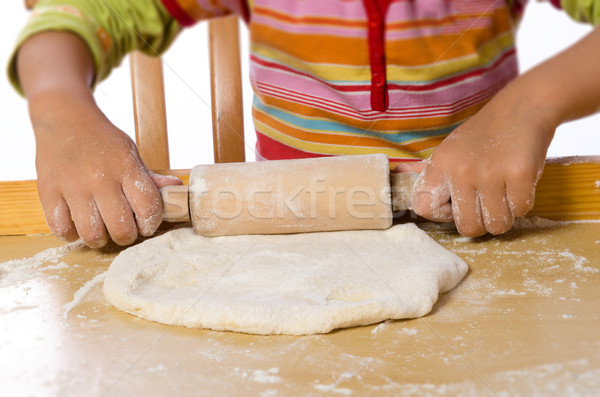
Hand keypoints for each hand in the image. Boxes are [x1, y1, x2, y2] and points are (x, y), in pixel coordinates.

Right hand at [31, 95, 180, 246]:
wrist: (64, 118)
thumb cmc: (102, 140)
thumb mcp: (130, 153)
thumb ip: (150, 177)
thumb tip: (177, 189)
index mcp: (125, 167)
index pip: (148, 207)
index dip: (151, 223)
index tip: (146, 223)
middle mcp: (100, 178)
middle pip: (121, 229)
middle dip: (127, 236)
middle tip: (124, 229)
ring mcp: (72, 186)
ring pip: (92, 234)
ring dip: (100, 239)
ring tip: (101, 229)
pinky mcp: (48, 191)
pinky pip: (61, 228)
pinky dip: (71, 233)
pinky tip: (77, 224)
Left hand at [411, 87, 554, 236]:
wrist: (522, 108)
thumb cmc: (483, 135)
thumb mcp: (450, 150)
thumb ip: (428, 171)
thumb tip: (398, 175)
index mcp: (440, 165)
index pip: (424, 207)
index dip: (442, 215)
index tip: (456, 205)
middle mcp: (461, 170)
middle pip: (467, 227)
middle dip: (481, 223)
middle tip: (488, 205)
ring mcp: (491, 173)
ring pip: (497, 224)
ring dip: (505, 214)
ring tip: (504, 192)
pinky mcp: (520, 174)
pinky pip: (521, 210)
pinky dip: (523, 202)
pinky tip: (519, 183)